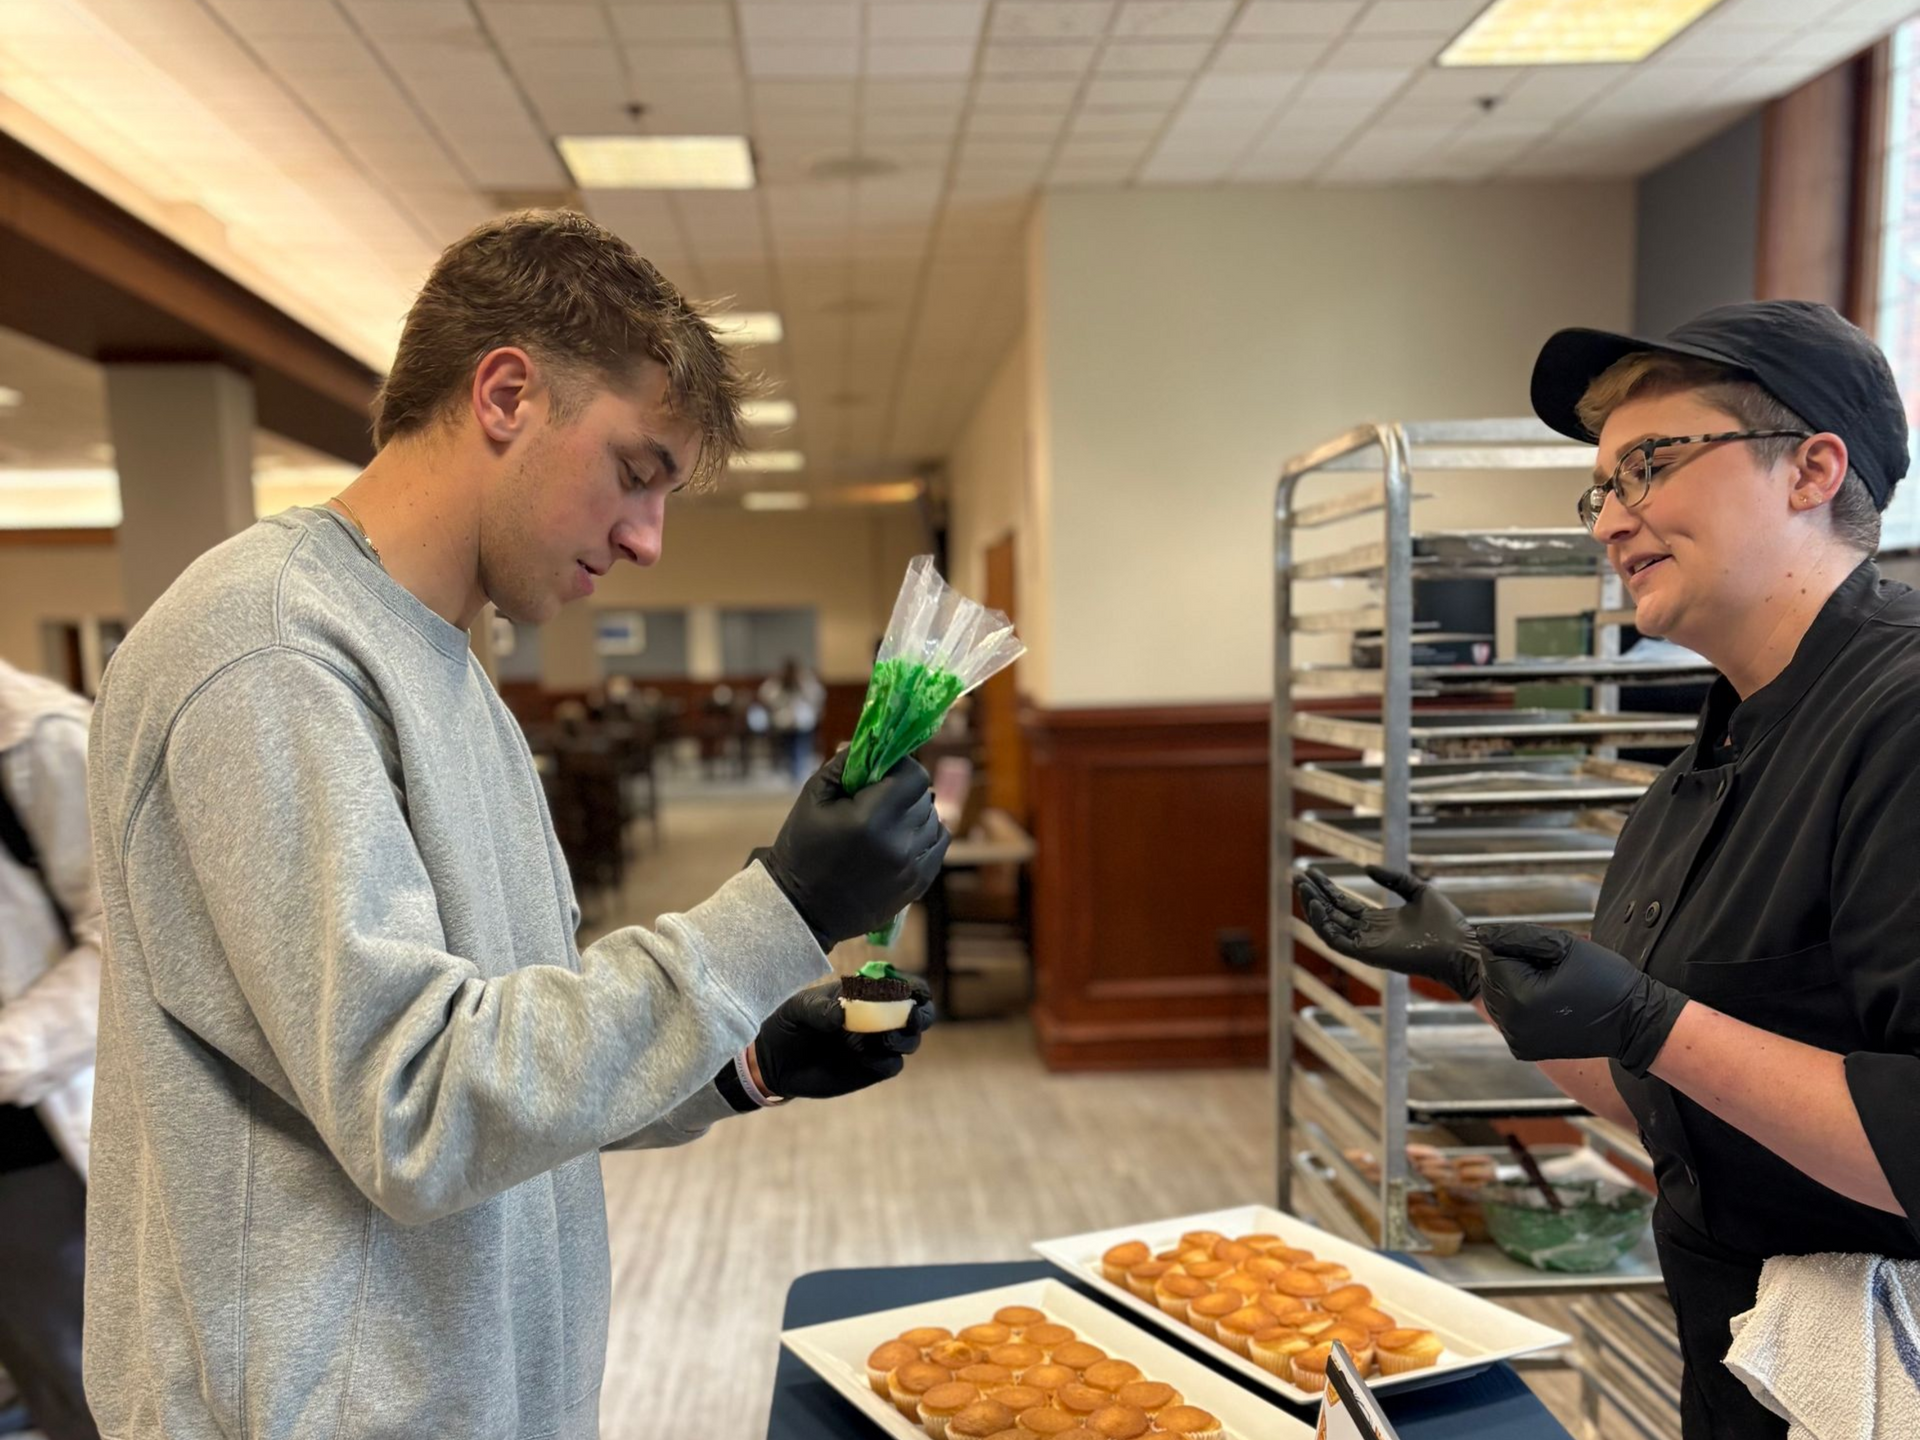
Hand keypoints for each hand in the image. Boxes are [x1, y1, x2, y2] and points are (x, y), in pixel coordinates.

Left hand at [753, 978, 935, 1098]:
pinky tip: (865, 1057)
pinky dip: (886, 1060)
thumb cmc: (789, 1024)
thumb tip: (844, 1016)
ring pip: (909, 1041)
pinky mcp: (870, 1069)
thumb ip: (821, 1009)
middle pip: (917, 1015)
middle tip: (911, 1018)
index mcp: (866, 994)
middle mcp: (877, 1019)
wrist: (774, 1061)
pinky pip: (891, 1065)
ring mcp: (875, 1045)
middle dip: (921, 1015)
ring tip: (885, 1039)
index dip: (915, 988)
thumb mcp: (799, 1009)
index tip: (915, 993)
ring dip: (904, 1038)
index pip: (903, 986)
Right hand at [759, 752, 949, 947]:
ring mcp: (911, 866)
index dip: (901, 765)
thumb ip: (845, 765)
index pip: (914, 775)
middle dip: (904, 788)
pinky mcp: (918, 884)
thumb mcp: (813, 797)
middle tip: (880, 793)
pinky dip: (926, 834)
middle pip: (923, 796)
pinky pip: (938, 845)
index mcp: (871, 818)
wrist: (802, 909)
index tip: (884, 768)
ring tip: (887, 818)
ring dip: (915, 812)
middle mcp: (898, 842)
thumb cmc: (802, 848)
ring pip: (933, 820)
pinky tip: (904, 835)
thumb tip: (872, 744)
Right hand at [1293, 865, 1484, 1000]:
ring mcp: (1366, 945)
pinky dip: (1321, 923)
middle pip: (1332, 913)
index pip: (1344, 905)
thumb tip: (1367, 867)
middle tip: (1297, 876)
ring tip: (1302, 887)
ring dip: (1313, 907)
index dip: (1327, 888)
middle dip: (1313, 895)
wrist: (1461, 946)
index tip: (1312, 872)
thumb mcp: (1419, 891)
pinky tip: (1314, 904)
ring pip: (1329, 926)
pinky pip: (1335, 940)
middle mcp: (1368, 934)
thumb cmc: (1447, 924)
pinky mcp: (1367, 954)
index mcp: (1379, 922)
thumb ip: (1394, 879)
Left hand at [1476, 924, 1689, 1076]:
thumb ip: (1520, 936)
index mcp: (1520, 998)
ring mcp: (1517, 1040)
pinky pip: (1507, 1017)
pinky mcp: (1524, 1049)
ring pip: (1495, 996)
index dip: (1518, 947)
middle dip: (1513, 965)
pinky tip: (1548, 1002)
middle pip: (1489, 977)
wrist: (1634, 1023)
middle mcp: (1513, 1024)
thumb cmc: (1606, 981)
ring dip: (1514, 984)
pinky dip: (1519, 1004)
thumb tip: (1483, 934)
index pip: (1492, 957)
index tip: (1549, 955)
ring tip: (1551, 985)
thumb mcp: (1565, 946)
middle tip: (1552, 969)